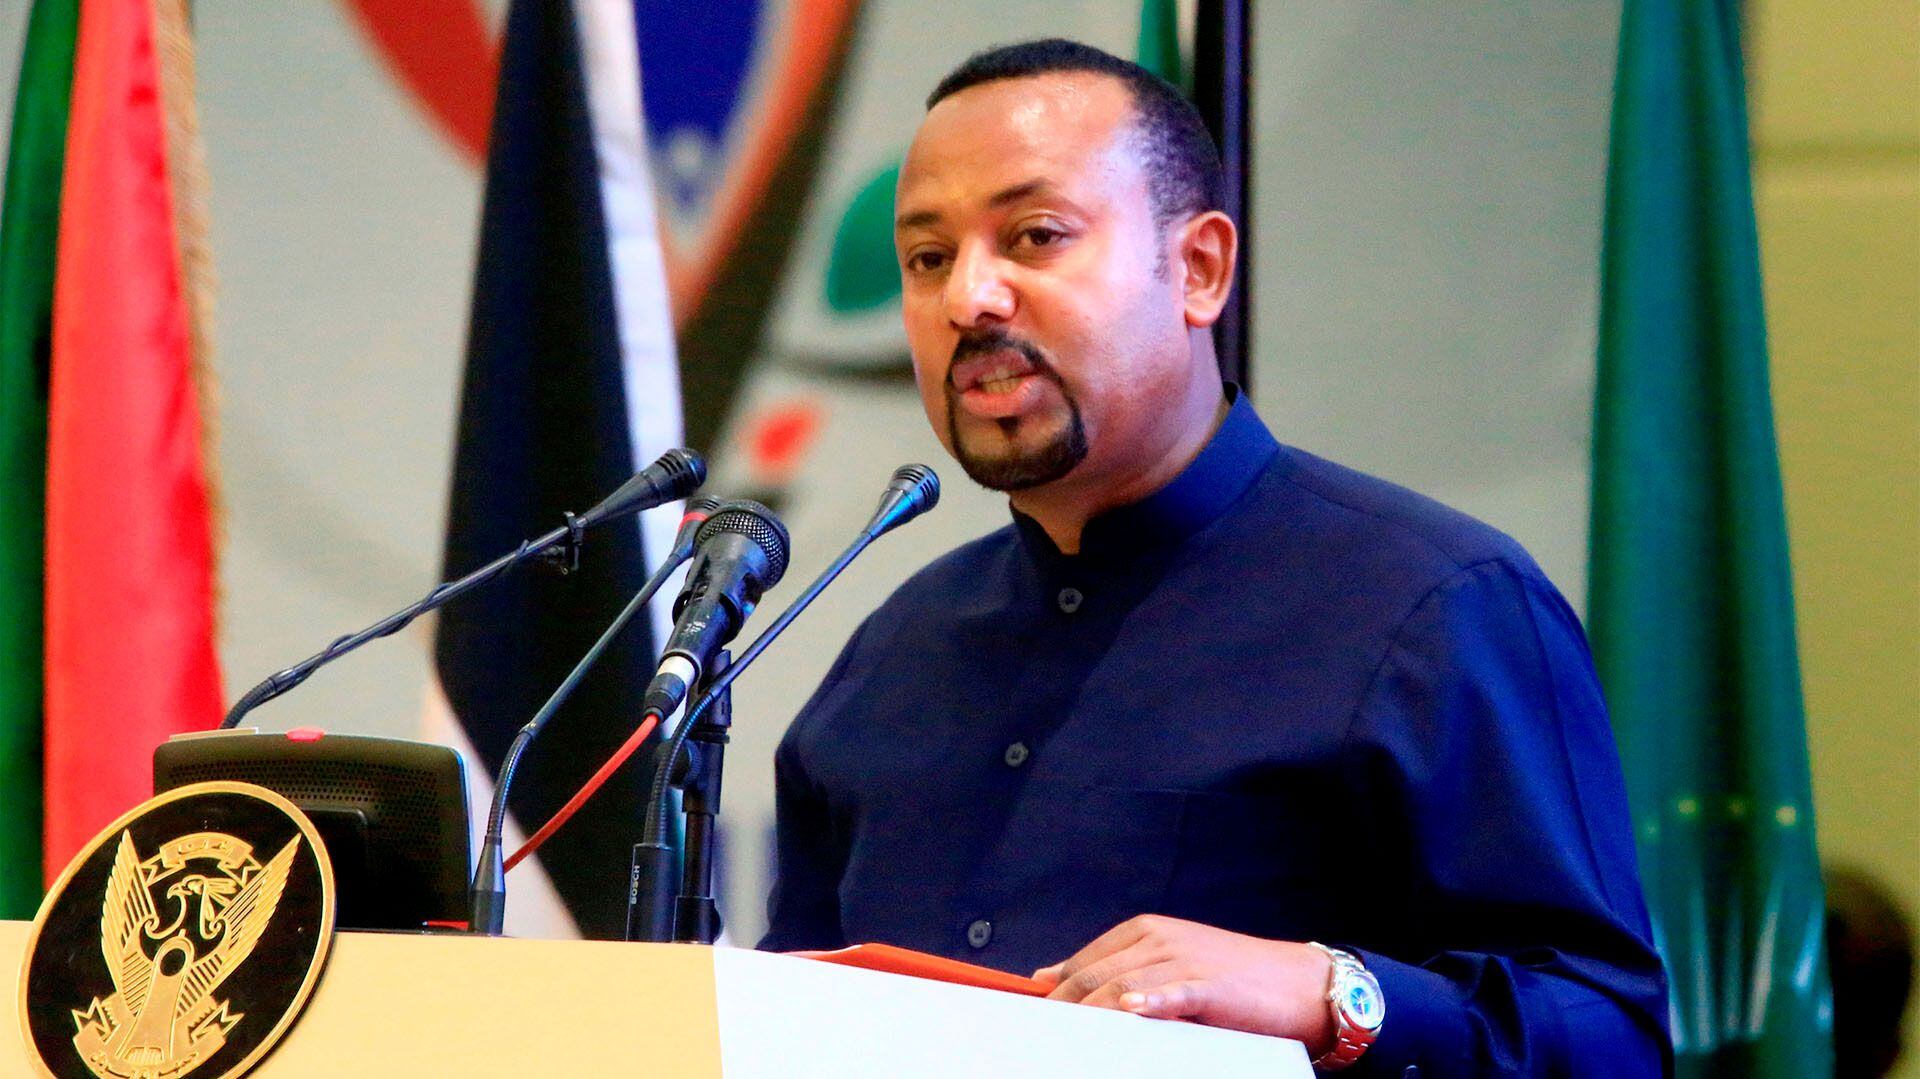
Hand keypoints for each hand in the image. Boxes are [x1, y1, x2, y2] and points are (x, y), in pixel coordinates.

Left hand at [1032, 915, 1335, 1051]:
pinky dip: (1151, 1001)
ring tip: (1067, 1033)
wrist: (1294, 982)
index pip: (1085, 961)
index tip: (1031, 1015)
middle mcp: (1159, 940)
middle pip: (1097, 974)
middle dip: (1065, 1005)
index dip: (1056, 989)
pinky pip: (1173, 992)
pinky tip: (1130, 1010)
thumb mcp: (1167, 964)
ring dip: (1093, 1010)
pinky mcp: (1208, 984)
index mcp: (1144, 932)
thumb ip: (1114, 970)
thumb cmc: (1228, 979)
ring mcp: (1183, 960)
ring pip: (1123, 985)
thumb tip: (1050, 978)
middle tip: (1040, 1033)